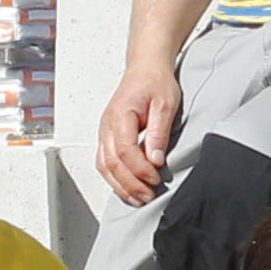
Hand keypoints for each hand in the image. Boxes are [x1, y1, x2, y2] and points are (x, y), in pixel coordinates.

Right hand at [96, 62, 181, 206]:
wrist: (146, 70)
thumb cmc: (155, 83)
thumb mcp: (165, 104)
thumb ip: (159, 133)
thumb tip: (155, 159)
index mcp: (120, 115)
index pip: (124, 150)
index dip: (139, 169)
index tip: (155, 178)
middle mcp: (107, 125)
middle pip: (112, 163)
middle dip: (130, 184)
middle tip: (149, 197)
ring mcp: (105, 132)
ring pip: (105, 166)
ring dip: (121, 186)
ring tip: (139, 199)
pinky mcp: (108, 137)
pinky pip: (105, 162)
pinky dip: (116, 179)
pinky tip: (129, 189)